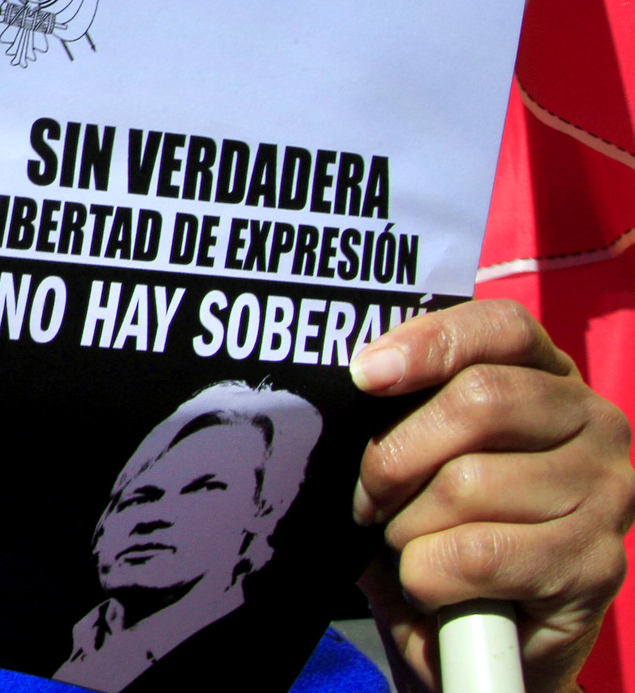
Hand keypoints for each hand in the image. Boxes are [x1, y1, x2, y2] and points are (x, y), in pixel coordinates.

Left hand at [350, 299, 634, 692]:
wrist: (485, 638)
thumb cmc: (441, 527)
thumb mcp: (418, 458)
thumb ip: (399, 412)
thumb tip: (359, 379)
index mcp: (546, 376)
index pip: (500, 328)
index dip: (430, 342)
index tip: (366, 375)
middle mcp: (592, 423)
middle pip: (479, 401)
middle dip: (396, 455)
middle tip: (369, 497)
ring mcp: (606, 493)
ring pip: (468, 484)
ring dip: (407, 526)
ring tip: (408, 545)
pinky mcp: (595, 565)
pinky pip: (476, 555)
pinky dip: (426, 576)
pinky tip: (432, 585)